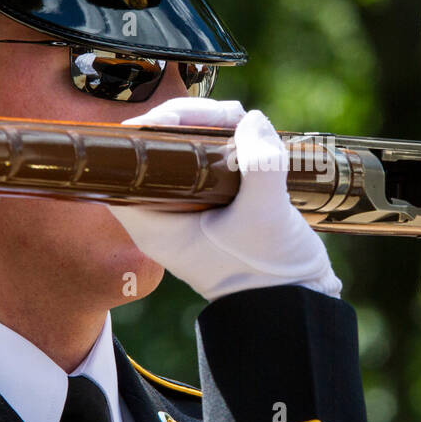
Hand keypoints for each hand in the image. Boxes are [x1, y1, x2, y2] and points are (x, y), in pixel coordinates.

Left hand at [106, 97, 341, 301]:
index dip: (147, 131)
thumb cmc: (268, 274)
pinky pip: (211, 157)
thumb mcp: (265, 217)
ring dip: (212, 125)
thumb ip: (260, 165)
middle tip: (227, 117)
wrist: (296, 304)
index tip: (183, 119)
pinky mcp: (217, 199)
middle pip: (157, 146)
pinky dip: (229, 140)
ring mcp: (190, 205)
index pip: (125, 164)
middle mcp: (164, 212)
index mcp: (152, 223)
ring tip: (244, 123)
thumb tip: (252, 121)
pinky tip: (252, 134)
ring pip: (186, 147)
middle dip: (189, 121)